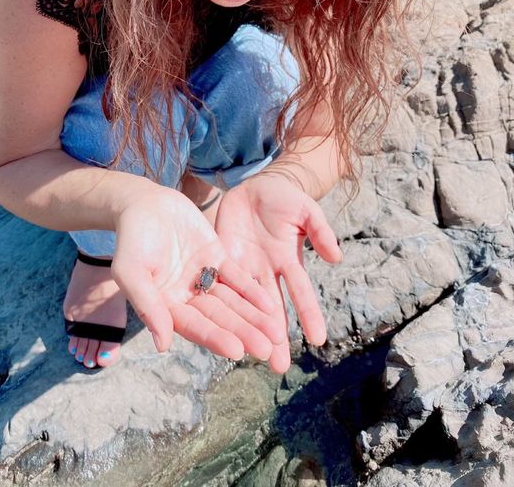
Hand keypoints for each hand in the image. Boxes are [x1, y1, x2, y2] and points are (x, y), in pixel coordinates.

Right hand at [110, 183, 282, 360]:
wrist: (144, 202)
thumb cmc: (130, 238)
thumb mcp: (131, 271)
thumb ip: (148, 305)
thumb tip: (162, 344)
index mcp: (166, 305)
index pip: (194, 326)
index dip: (216, 338)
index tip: (237, 351)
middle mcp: (187, 297)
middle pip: (219, 319)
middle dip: (243, 333)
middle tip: (268, 349)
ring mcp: (203, 278)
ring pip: (233, 302)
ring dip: (254, 317)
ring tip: (278, 333)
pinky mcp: (217, 258)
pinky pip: (238, 277)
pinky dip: (253, 291)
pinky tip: (271, 304)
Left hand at [214, 172, 342, 372]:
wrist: (254, 186)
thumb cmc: (285, 199)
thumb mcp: (306, 210)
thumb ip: (320, 231)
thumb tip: (337, 258)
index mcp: (289, 261)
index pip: (301, 292)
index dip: (309, 314)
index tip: (318, 340)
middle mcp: (266, 271)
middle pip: (272, 308)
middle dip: (276, 336)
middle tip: (279, 366)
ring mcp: (243, 268)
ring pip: (245, 304)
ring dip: (247, 328)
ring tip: (247, 355)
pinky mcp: (221, 259)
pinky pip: (219, 283)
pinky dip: (219, 303)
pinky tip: (216, 325)